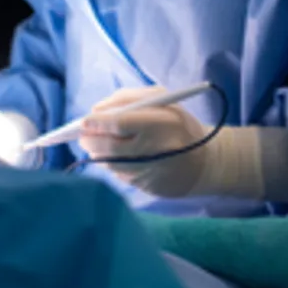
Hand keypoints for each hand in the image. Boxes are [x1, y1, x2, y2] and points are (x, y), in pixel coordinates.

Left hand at [79, 87, 209, 196]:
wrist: (205, 163)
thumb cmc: (178, 124)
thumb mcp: (161, 100)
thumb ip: (128, 99)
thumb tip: (96, 111)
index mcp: (163, 123)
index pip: (121, 123)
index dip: (98, 123)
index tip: (84, 121)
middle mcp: (157, 150)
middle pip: (111, 148)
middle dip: (91, 141)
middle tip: (82, 135)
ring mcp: (153, 173)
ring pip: (111, 165)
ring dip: (97, 154)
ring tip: (94, 144)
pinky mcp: (149, 189)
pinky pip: (120, 176)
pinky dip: (111, 165)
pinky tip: (114, 157)